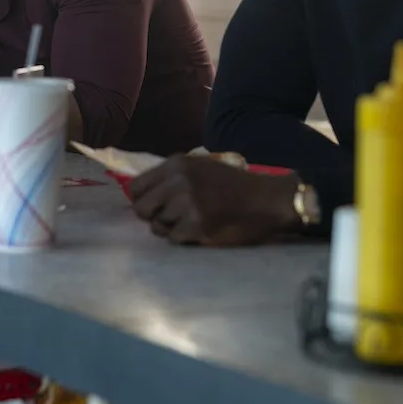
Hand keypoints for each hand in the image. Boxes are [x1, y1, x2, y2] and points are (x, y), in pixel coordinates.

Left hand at [129, 155, 301, 245]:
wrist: (266, 199)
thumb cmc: (232, 184)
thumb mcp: (199, 168)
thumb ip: (170, 177)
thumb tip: (138, 195)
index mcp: (176, 164)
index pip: (136, 187)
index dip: (142, 200)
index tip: (154, 206)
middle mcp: (177, 181)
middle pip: (141, 208)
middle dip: (153, 217)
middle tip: (171, 219)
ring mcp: (187, 203)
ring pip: (157, 226)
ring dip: (171, 229)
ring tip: (191, 222)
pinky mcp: (198, 224)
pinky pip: (174, 238)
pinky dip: (185, 238)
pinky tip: (201, 230)